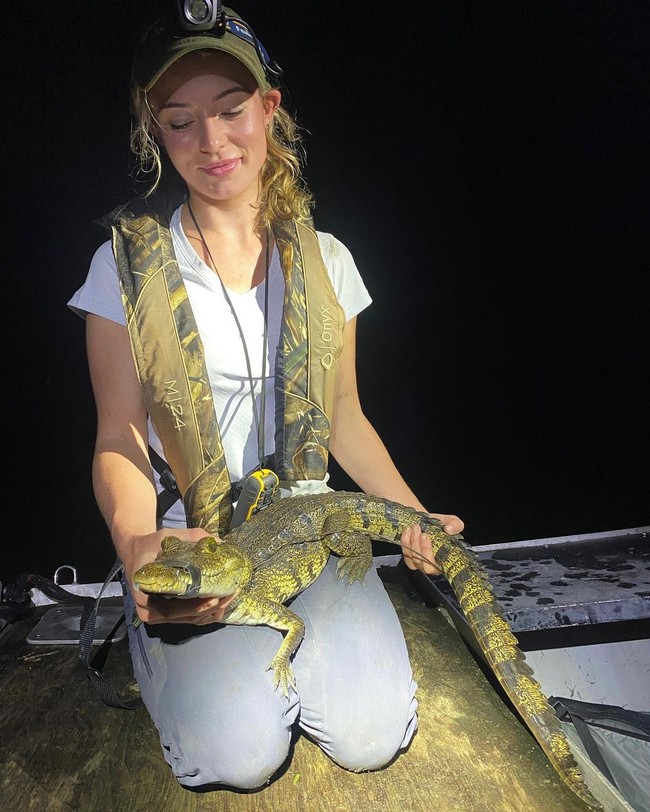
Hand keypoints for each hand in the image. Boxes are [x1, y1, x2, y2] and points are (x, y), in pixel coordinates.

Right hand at [122, 527, 236, 625]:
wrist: (136, 551)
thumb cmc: (150, 546)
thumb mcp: (167, 538)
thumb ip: (193, 538)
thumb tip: (219, 542)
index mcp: (144, 596)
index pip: (172, 609)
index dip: (195, 607)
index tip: (214, 599)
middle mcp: (150, 611)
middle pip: (186, 617)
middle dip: (212, 607)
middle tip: (231, 593)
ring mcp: (160, 616)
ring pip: (192, 620)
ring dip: (213, 611)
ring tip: (232, 595)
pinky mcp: (169, 614)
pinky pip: (190, 618)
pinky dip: (207, 613)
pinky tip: (223, 603)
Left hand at [400, 512, 463, 575]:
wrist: (424, 520)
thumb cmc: (439, 525)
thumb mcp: (451, 521)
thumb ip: (456, 524)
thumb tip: (450, 530)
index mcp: (445, 560)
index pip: (440, 567)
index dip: (432, 555)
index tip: (428, 538)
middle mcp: (432, 565)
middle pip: (426, 567)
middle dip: (423, 549)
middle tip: (422, 533)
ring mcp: (420, 563)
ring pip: (415, 560)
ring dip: (413, 543)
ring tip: (415, 528)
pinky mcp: (410, 558)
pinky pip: (406, 555)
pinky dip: (405, 542)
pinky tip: (408, 531)